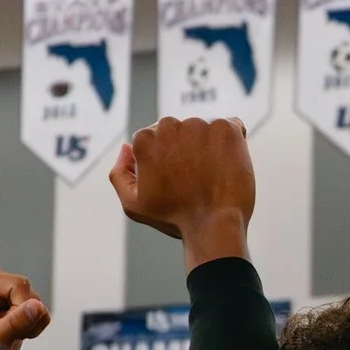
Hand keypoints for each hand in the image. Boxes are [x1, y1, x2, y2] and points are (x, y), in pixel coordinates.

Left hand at [0, 266, 51, 349]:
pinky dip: (32, 324)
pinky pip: (38, 308)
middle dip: (25, 318)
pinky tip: (15, 331)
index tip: (8, 327)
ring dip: (28, 323)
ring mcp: (4, 287)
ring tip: (9, 334)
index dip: (21, 308)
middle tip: (8, 333)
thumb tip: (38, 306)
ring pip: (36, 302)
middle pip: (29, 293)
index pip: (20, 285)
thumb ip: (17, 322)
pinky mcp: (15, 297)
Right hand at [110, 117, 252, 269]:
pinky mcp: (226, 128)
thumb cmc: (174, 218)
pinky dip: (230, 143)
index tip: (176, 181)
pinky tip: (228, 165)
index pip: (156, 140)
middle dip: (186, 149)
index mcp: (145, 139)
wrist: (214, 225)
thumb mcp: (133, 204)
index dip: (166, 162)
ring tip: (212, 175)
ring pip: (203, 130)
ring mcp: (199, 124)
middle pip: (179, 131)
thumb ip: (120, 174)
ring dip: (208, 146)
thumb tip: (125, 147)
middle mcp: (170, 125)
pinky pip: (229, 127)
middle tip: (195, 179)